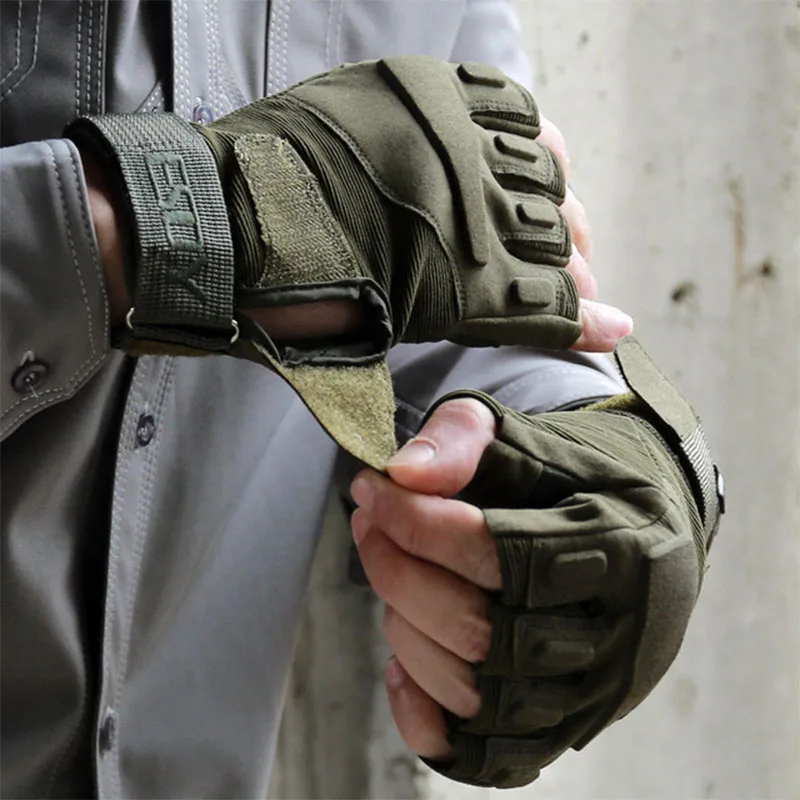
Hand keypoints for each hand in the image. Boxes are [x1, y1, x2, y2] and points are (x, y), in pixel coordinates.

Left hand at [72, 57, 632, 468]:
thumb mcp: (377, 348)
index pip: (547, 303)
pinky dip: (524, 123)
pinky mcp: (414, 92)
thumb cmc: (289, 306)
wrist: (219, 232)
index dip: (580, 319)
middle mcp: (465, 206)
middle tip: (572, 273)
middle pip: (557, 231)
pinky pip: (500, 96)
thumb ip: (449, 346)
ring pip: (542, 165)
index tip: (610, 327)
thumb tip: (510, 362)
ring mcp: (444, 143)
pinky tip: (528, 146)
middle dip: (572, 260)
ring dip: (556, 196)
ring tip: (550, 214)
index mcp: (455, 283)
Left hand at [351, 338, 720, 787]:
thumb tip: (402, 474)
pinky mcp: (568, 729)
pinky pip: (485, 757)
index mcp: (618, 546)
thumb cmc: (583, 481)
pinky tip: (403, 662)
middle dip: (397, 571)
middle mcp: (616, 632)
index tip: (373, 490)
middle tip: (369, 524)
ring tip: (393, 575)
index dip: (416, 524)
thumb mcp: (530, 436)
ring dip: (405, 631)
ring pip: (472, 693)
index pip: (497, 553)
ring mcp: (594, 693)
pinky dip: (425, 716)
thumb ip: (465, 439)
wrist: (651, 532)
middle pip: (476, 628)